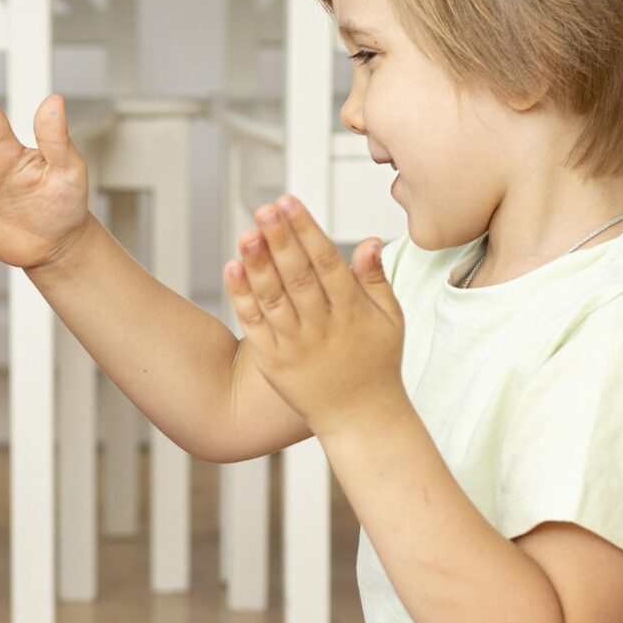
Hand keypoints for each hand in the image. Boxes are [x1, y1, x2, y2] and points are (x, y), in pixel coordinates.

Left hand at [223, 195, 406, 432]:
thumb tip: (370, 240)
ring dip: (258, 264)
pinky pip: (255, 326)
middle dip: (281, 239)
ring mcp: (296, 346)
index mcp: (352, 312)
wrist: (360, 419)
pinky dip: (242, 297)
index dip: (306, 230)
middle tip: (265, 208)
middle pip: (298, 276)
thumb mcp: (390, 320)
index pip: (326, 262)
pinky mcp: (274, 363)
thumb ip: (376, 279)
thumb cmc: (377, 366)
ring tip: (246, 232)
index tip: (290, 202)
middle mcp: (323, 327)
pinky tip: (232, 269)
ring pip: (273, 298)